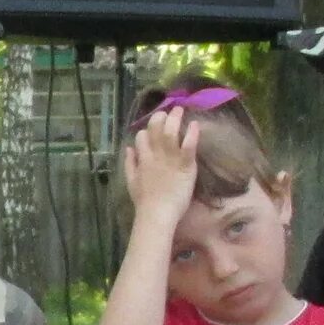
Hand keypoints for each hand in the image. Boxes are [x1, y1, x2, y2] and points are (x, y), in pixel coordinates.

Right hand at [119, 109, 199, 224]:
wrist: (157, 214)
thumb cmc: (144, 202)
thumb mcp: (131, 182)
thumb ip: (129, 164)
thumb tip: (128, 149)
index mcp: (142, 159)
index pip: (141, 136)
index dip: (147, 131)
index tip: (154, 129)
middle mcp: (155, 155)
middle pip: (155, 128)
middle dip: (161, 117)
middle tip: (168, 112)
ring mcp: (170, 159)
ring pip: (171, 132)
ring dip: (175, 119)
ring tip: (180, 110)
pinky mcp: (185, 166)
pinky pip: (188, 145)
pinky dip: (192, 133)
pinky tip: (194, 124)